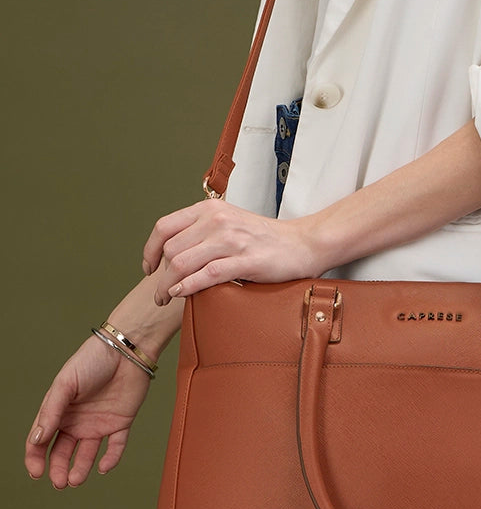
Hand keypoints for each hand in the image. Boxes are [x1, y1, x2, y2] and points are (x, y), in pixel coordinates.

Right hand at [25, 335, 151, 487]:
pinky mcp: (120, 423)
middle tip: (60, 482)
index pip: (40, 441)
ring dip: (80, 470)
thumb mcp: (65, 384)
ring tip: (75, 480)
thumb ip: (51, 412)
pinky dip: (110, 459)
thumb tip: (36, 440)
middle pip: (62, 453)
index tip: (37, 473)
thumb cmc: (92, 360)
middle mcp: (76, 421)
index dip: (35, 458)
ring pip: (86, 455)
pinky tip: (104, 467)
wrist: (126, 349)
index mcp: (58, 411)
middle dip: (58, 470)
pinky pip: (115, 447)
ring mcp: (98, 423)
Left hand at [142, 200, 320, 304]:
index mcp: (211, 209)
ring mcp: (231, 240)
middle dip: (159, 276)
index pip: (164, 227)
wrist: (303, 243)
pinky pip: (206, 275)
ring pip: (183, 263)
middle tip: (160, 293)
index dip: (150, 250)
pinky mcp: (245, 260)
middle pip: (171, 249)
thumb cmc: (266, 238)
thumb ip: (202, 231)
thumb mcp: (229, 222)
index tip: (149, 267)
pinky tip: (182, 294)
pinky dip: (188, 287)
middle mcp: (218, 220)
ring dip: (168, 286)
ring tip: (167, 298)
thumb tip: (172, 253)